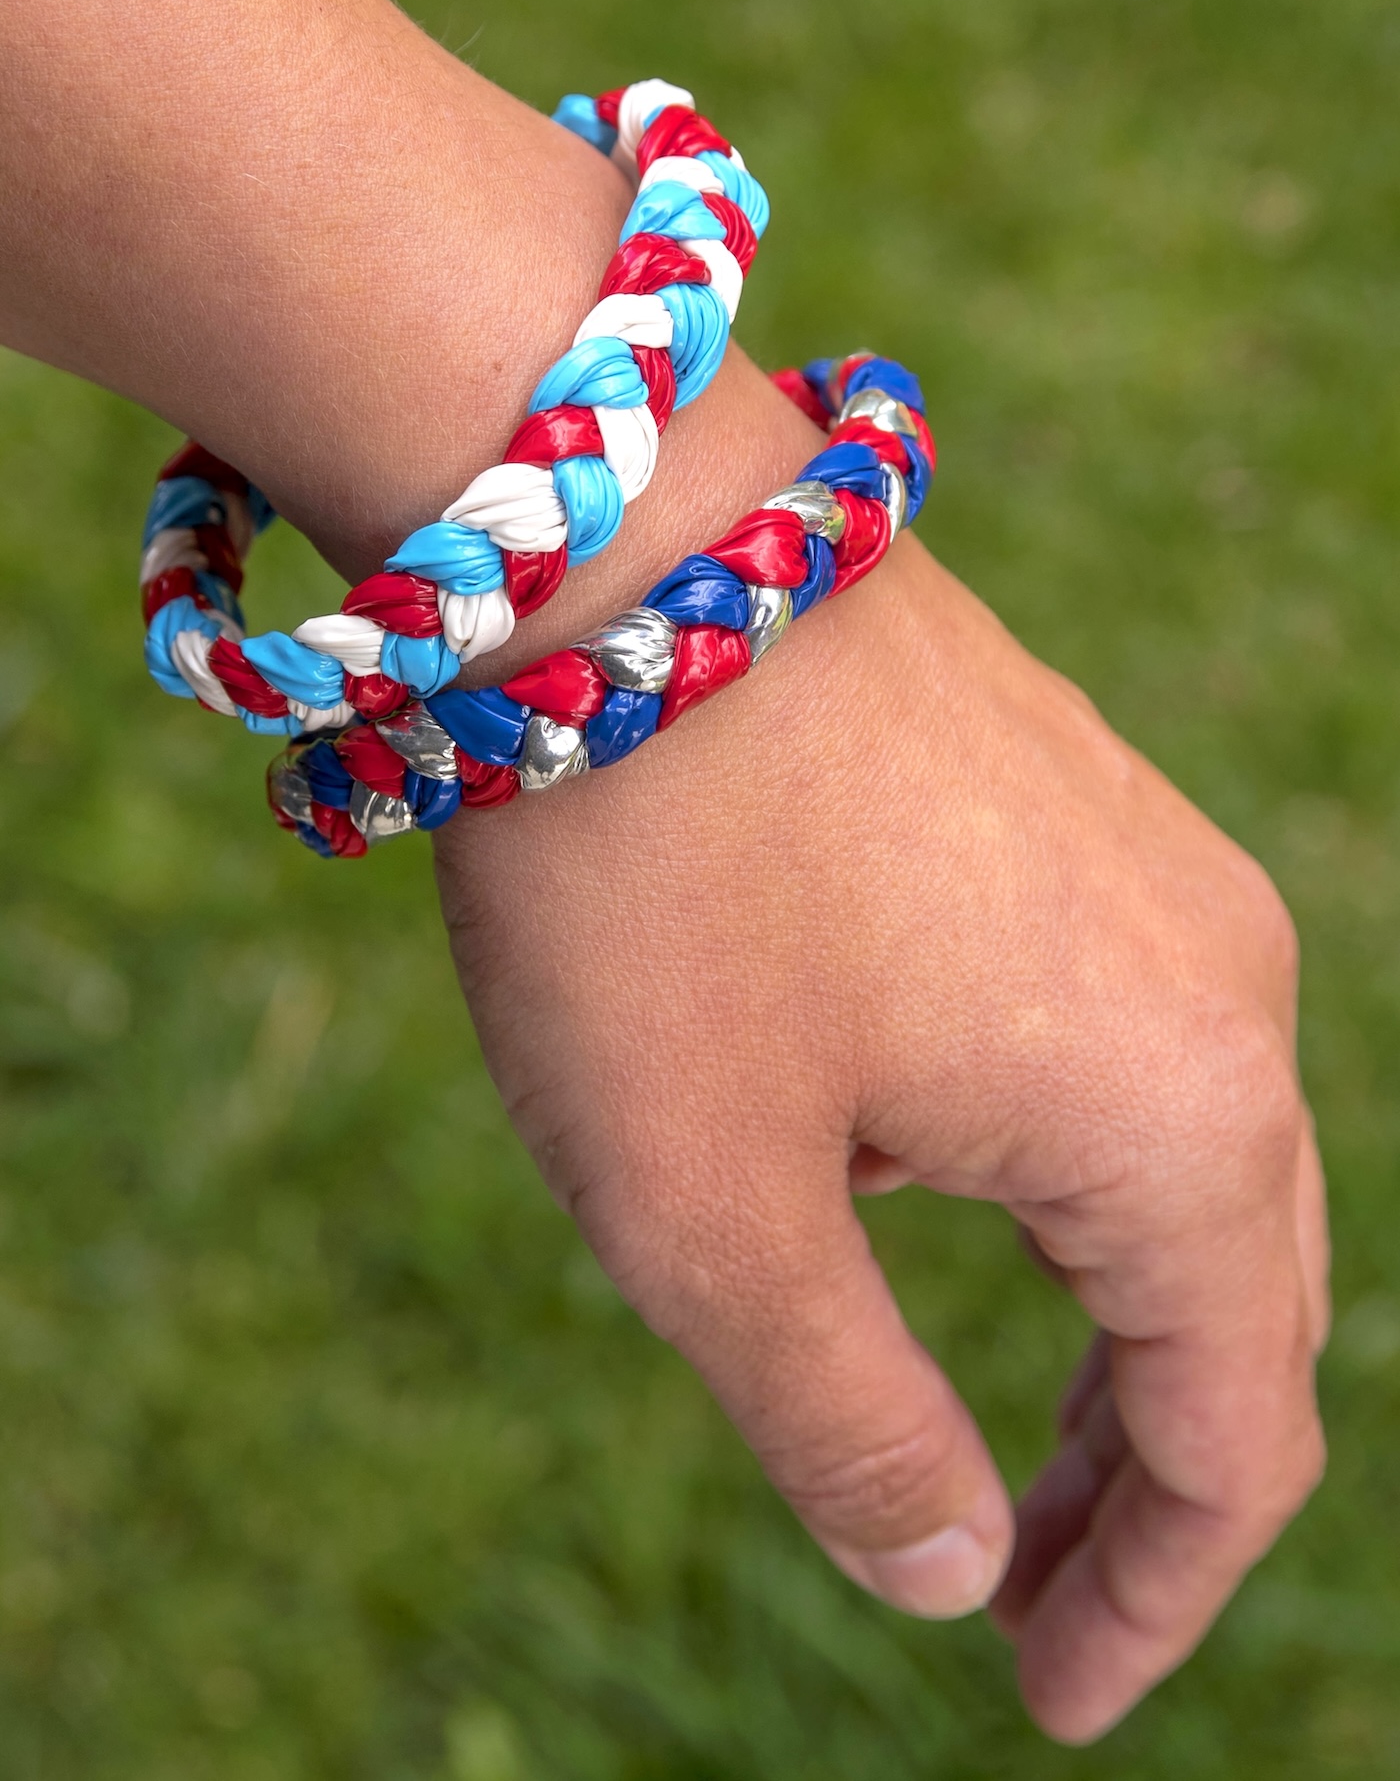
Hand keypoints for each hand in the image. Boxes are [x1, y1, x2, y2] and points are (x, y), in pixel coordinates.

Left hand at [434, 525, 1327, 1742]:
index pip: (1241, 1435)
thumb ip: (852, 1428)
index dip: (1156, 1598)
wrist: (610, 539)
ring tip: (1008, 1427)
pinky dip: (1063, 1170)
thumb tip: (951, 1577)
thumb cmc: (649, 881)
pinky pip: (1116, 1032)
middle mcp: (1222, 987)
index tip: (1051, 1702)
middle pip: (1240, 1299)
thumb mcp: (712, 1213)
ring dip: (1110, 1317)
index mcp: (1183, 1120)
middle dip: (1147, 1471)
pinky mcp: (1070, 799)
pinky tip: (944, 1181)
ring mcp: (1156, 868)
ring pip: (1184, 1161)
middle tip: (1034, 1591)